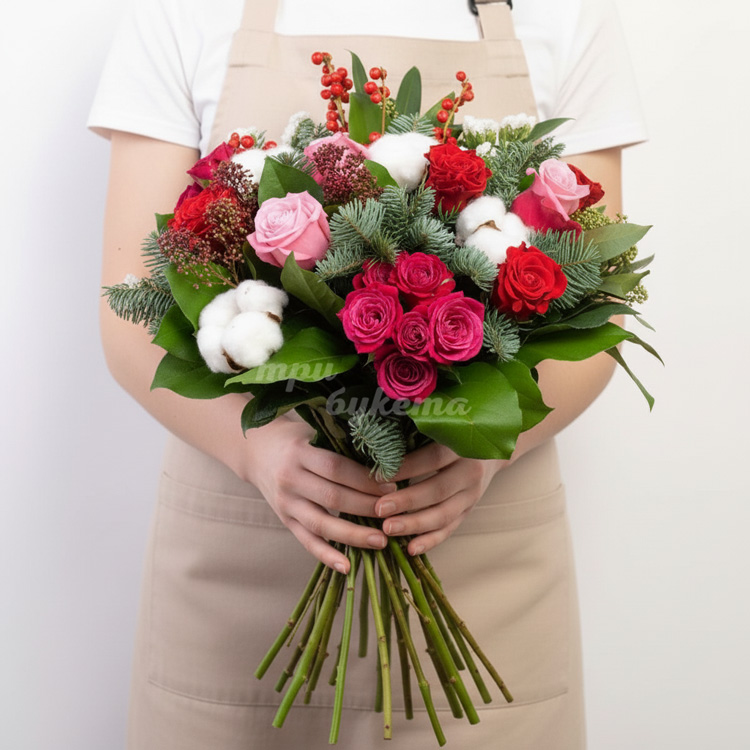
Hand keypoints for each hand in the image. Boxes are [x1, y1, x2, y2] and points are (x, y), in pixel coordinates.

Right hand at [244, 418, 393, 572]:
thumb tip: (386, 457)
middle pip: (332, 497)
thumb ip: (342, 444)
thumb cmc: (297, 439)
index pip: (337, 468)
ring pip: (321, 524)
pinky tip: (347, 566)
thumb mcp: (315, 432)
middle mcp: (290, 479)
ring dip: (353, 535)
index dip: (364, 479)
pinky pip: (306, 541)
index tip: (392, 484)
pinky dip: (326, 555)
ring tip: (380, 541)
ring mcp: (286, 503)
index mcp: (300, 453)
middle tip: (393, 513)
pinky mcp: (285, 521)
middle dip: (366, 507)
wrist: (257, 452)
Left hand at [374, 443, 505, 556]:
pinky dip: (430, 541)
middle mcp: (470, 472)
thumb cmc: (456, 435)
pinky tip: (410, 548)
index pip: (433, 458)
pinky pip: (450, 529)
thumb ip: (419, 435)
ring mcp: (471, 495)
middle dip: (406, 501)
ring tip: (388, 529)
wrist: (491, 451)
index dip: (406, 468)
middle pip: (437, 490)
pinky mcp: (468, 511)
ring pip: (443, 514)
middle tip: (378, 508)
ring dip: (414, 524)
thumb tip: (381, 443)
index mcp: (463, 447)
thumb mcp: (445, 429)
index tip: (378, 475)